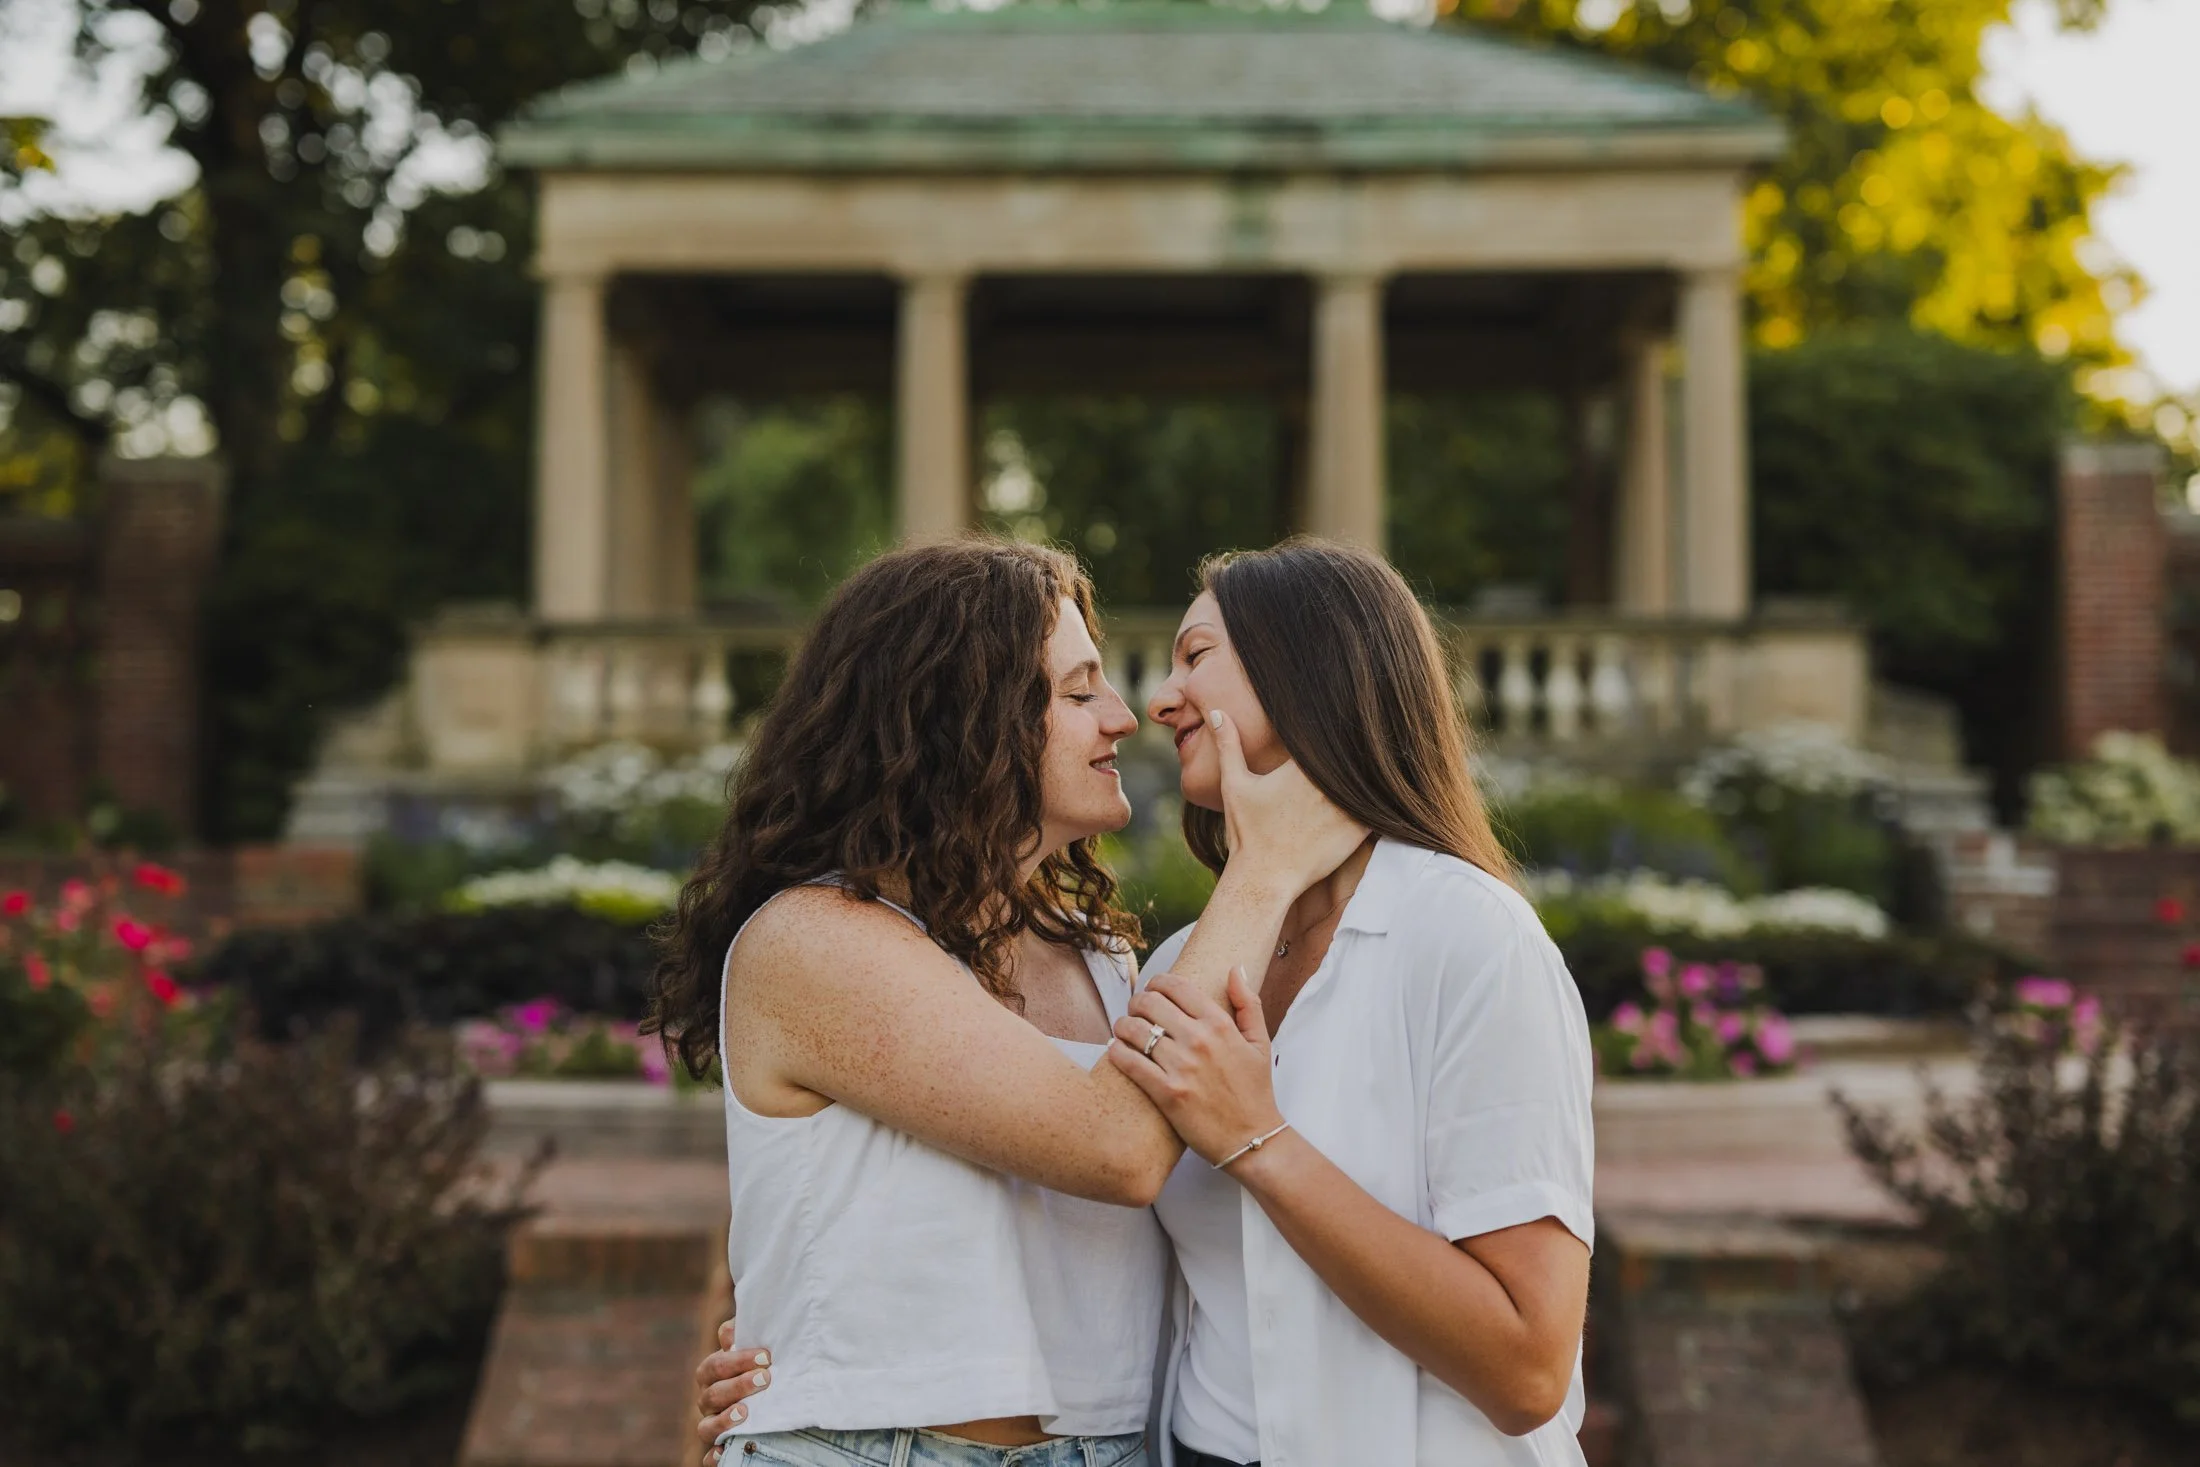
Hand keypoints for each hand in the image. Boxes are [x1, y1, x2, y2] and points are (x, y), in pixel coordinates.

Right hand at [695, 1319, 771, 1464]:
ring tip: (744, 1411)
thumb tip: (730, 1333)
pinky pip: (710, 1457)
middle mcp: (711, 1400)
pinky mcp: (720, 1449)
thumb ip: (747, 1334)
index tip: (765, 1356)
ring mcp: (713, 1425)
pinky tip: (725, 1452)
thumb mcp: (761, 1350)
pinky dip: (716, 1456)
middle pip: (712, 1393)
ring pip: (706, 1426)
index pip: (715, 1366)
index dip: (736, 1359)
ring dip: (724, 1419)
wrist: (777, 1390)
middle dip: (737, 1385)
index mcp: (716, 1375)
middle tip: (764, 1378)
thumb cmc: (767, 1366)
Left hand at [1108, 966, 1283, 1167]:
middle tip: (1136, 1010)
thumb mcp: (1260, 1043)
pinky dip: (1117, 1051)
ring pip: (1135, 1030)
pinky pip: (1130, 1062)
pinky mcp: (1167, 1093)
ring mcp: (1181, 1067)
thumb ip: (1248, 1003)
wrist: (1252, 1139)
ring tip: (1123, 1030)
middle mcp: (1199, 1041)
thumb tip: (1234, 969)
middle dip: (1137, 1002)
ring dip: (1123, 1025)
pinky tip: (1116, 1049)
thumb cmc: (1255, 1091)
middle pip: (1150, 1003)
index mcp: (1220, 1024)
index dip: (1157, 982)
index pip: (1177, 986)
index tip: (1152, 989)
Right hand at [1208, 710, 1368, 895]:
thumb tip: (1215, 711)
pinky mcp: (1358, 830)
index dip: (1336, 727)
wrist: (1264, 878)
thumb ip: (1229, 745)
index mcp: (1301, 766)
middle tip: (1367, 733)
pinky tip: (1385, 792)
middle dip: (1357, 745)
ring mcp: (1345, 807)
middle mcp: (1327, 784)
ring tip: (1383, 758)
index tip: (1341, 718)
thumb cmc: (1247, 833)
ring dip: (1374, 770)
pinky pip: (1378, 807)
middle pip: (1352, 754)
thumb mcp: (1235, 784)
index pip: (1328, 737)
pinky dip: (1381, 800)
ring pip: (1369, 778)